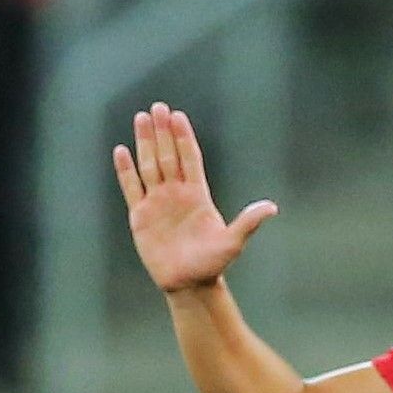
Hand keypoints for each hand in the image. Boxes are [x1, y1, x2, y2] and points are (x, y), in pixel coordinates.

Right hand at [113, 104, 277, 293]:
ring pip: (149, 165)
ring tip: (141, 118)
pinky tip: (121, 151)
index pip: (190, 158)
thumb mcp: (233, 243)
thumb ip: (248, 222)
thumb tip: (271, 207)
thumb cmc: (212, 264)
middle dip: (163, 131)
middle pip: (168, 155)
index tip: (177, 116)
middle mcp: (176, 193)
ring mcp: (157, 203)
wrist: (189, 284)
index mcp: (198, 194)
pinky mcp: (140, 217)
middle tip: (157, 107)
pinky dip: (125, 171)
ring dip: (145, 142)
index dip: (184, 137)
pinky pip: (131, 188)